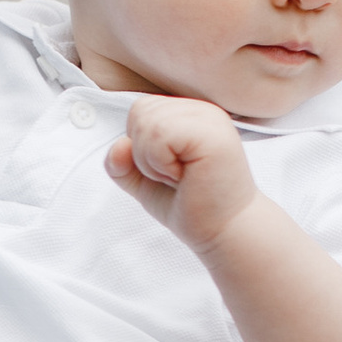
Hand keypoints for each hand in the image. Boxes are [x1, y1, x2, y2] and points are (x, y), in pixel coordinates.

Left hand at [105, 94, 257, 251]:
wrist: (223, 232)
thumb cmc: (192, 206)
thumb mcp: (144, 181)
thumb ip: (121, 163)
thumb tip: (118, 146)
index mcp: (189, 114)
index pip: (141, 109)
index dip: (142, 146)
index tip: (171, 170)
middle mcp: (201, 110)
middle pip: (140, 112)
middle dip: (145, 154)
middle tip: (177, 176)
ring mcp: (209, 118)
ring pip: (147, 122)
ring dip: (153, 162)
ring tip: (181, 177)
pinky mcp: (212, 132)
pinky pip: (158, 133)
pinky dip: (160, 163)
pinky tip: (184, 177)